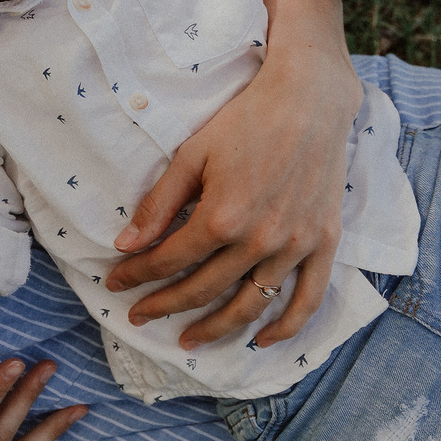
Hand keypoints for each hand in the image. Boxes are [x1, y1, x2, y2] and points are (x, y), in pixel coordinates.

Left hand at [103, 17, 359, 346]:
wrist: (310, 99)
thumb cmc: (247, 120)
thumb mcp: (192, 155)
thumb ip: (160, 203)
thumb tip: (126, 243)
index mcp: (222, 217)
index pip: (168, 261)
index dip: (137, 275)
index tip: (117, 283)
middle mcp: (259, 240)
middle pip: (202, 290)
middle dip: (163, 306)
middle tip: (139, 316)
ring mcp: (294, 246)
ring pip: (249, 305)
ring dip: (215, 329)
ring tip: (188, 340)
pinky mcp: (323, 243)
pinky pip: (307, 299)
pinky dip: (286, 327)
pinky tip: (262, 341)